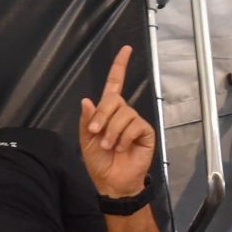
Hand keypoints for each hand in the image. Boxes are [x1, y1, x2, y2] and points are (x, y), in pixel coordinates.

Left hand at [79, 46, 154, 197]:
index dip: (120, 66)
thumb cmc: (99, 162)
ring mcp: (135, 122)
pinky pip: (134, 125)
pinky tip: (123, 148)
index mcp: (108, 112)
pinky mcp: (145, 132)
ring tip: (110, 146)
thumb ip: (87, 121)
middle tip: (96, 133)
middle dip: (102, 115)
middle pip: (114, 99)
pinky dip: (124, 137)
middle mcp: (123, 113)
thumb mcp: (86, 141)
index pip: (114, 84)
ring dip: (112, 132)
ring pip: (123, 114)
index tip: (126, 50)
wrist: (113, 182)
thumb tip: (87, 100)